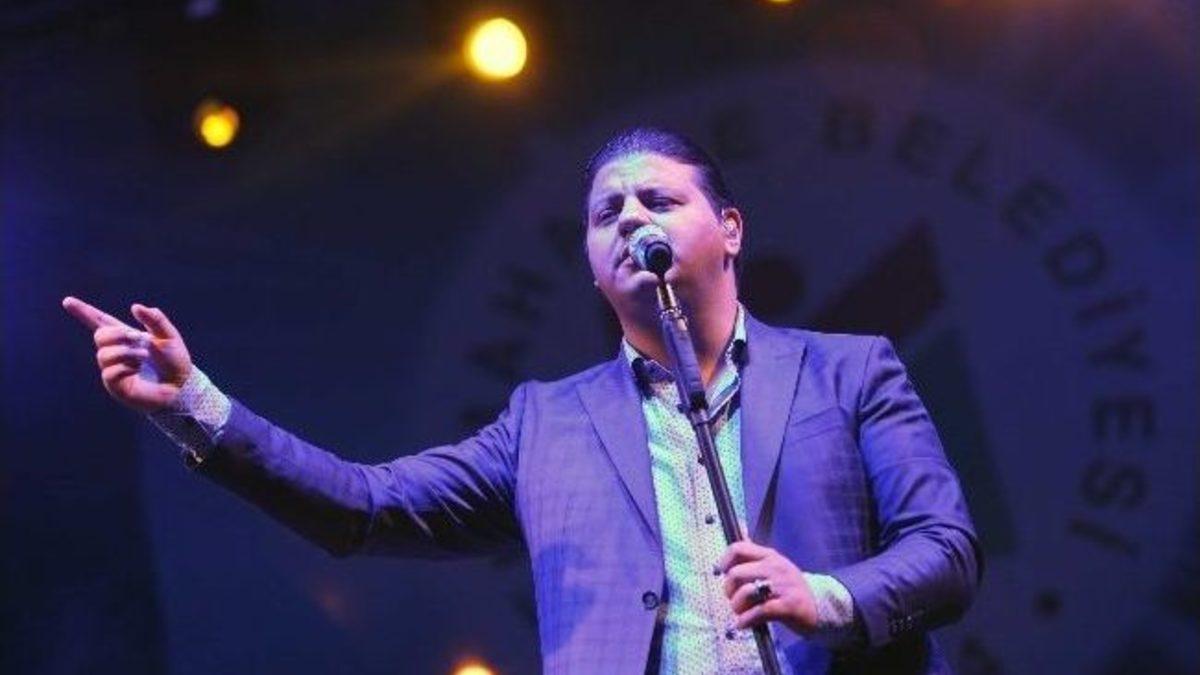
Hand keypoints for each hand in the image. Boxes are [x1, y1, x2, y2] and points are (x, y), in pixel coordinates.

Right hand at [62, 296, 192, 413]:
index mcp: (127, 337)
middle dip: (117, 334)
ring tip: (144, 356)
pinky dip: (126, 367)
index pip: (100, 322)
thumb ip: (155, 320)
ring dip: (126, 352)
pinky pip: (110, 372)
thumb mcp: (169, 336)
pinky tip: (138, 370)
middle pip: (99, 335)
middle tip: (137, 338)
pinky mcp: (115, 385)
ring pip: (104, 354)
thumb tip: (135, 306)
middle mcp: (116, 352)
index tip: (67, 301)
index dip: (84, 312)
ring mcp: (113, 369)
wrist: (182, 385)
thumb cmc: (175, 361)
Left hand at [718, 540, 818, 635]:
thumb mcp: (774, 566)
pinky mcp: (788, 606)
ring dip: (737, 607)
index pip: (739, 548)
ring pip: (746, 592)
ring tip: (741, 613)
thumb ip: (754, 554)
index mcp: (769, 556)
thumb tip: (738, 528)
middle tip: (733, 599)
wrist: (822, 605)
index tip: (723, 574)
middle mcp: (775, 567)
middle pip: (737, 574)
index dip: (725, 562)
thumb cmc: (790, 587)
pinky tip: (743, 624)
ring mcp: (783, 586)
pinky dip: (746, 620)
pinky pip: (759, 612)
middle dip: (728, 590)